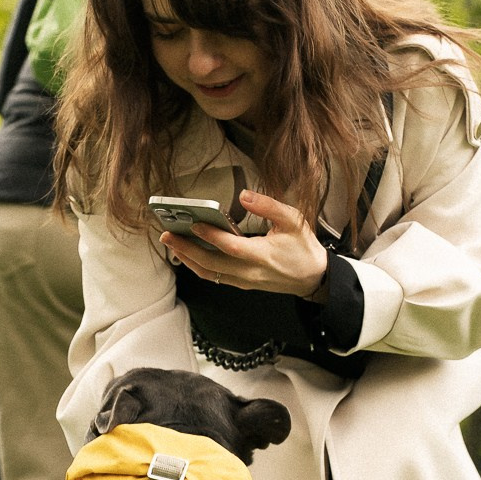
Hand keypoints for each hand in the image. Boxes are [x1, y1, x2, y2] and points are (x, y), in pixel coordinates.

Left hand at [160, 190, 328, 298]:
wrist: (313, 278)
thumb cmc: (303, 248)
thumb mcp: (293, 220)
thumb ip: (269, 206)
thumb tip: (244, 195)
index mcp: (262, 255)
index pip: (230, 247)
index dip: (210, 236)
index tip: (193, 223)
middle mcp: (249, 272)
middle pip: (211, 263)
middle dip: (186, 248)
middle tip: (167, 234)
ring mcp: (244, 280)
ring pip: (209, 273)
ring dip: (188, 259)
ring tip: (172, 243)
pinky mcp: (241, 283)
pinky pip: (214, 276)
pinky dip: (198, 265)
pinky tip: (188, 253)